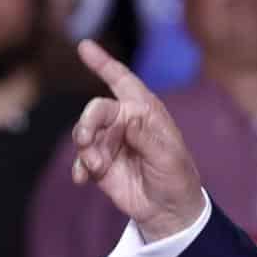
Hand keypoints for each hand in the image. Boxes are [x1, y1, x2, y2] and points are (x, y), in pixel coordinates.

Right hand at [70, 40, 206, 241]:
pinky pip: (81, 159)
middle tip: (84, 139)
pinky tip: (83, 179)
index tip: (84, 46)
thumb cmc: (176, 176)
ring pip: (85, 134)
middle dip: (87, 122)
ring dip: (85, 149)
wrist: (169, 210)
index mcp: (144, 111)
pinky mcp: (100, 163)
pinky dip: (79, 167)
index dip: (103, 63)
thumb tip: (127, 119)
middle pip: (96, 110)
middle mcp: (124, 121)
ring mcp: (110, 142)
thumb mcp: (168, 156)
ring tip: (95, 166)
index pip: (122, 81)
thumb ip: (146, 137)